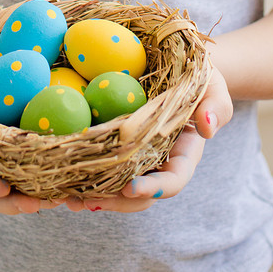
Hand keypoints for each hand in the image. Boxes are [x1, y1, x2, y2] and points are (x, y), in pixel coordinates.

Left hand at [62, 66, 233, 212]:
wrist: (182, 69)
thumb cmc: (201, 76)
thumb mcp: (213, 85)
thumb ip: (216, 105)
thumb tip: (208, 128)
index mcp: (184, 155)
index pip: (173, 181)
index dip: (153, 189)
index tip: (131, 189)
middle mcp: (157, 163)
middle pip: (137, 195)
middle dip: (112, 201)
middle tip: (85, 201)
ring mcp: (135, 158)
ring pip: (114, 186)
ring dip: (90, 194)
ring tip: (64, 196)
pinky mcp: (115, 146)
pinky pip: (98, 165)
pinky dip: (80, 173)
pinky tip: (56, 175)